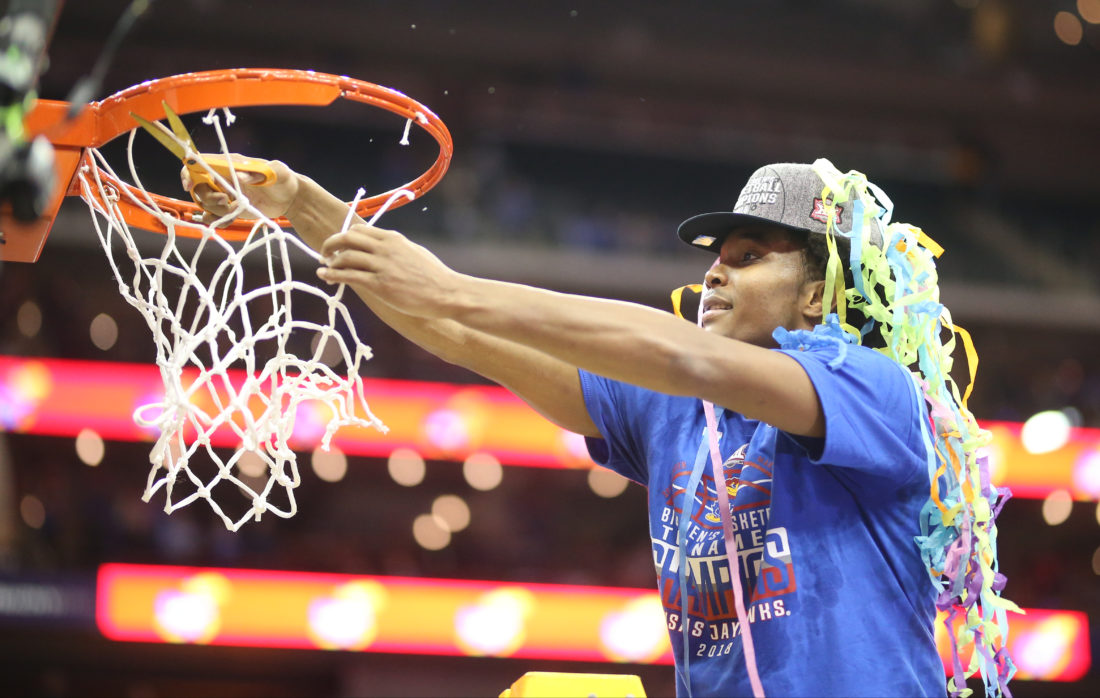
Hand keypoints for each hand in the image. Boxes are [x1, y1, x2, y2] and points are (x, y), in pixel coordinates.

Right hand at [182, 154, 298, 223]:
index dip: (189, 172)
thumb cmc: (284, 179)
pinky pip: (214, 216)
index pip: (200, 163)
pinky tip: (231, 218)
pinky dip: (218, 220)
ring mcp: (226, 194)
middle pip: (200, 187)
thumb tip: (240, 176)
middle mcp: (224, 178)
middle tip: (225, 201)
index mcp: (230, 164)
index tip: (190, 185)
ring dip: (215, 210)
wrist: (291, 198)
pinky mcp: (231, 208)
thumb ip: (259, 172)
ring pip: (205, 203)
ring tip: (235, 209)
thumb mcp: (276, 172)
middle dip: (208, 197)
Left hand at [317, 224, 464, 318]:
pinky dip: (332, 275)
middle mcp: (385, 248)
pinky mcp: (380, 285)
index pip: (359, 230)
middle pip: (347, 238)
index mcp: (393, 239)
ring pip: (345, 256)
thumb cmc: (434, 276)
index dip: (344, 237)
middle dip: (331, 244)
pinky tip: (324, 276)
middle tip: (325, 254)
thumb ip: (396, 249)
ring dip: (331, 262)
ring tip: (326, 269)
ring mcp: (382, 266)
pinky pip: (349, 276)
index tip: (339, 246)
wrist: (446, 293)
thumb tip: (383, 249)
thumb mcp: (414, 252)